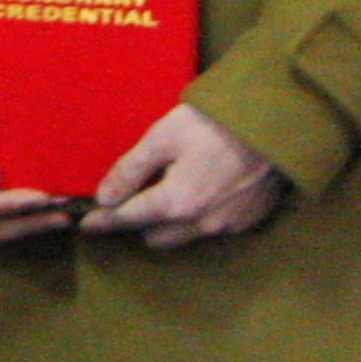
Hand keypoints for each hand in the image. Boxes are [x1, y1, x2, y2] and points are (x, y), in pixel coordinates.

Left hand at [83, 102, 284, 247]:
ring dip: (169, 223)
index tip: (85, 223)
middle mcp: (200, 223)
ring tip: (168, 193)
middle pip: (154, 235)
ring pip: (183, 236)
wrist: (275, 125)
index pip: (127, 219)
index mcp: (175, 203)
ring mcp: (227, 226)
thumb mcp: (162, 138)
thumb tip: (105, 197)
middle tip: (134, 196)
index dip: (102, 221)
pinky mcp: (248, 222)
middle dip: (139, 221)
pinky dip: (200, 217)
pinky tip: (203, 192)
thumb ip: (130, 170)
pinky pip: (211, 229)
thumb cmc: (213, 125)